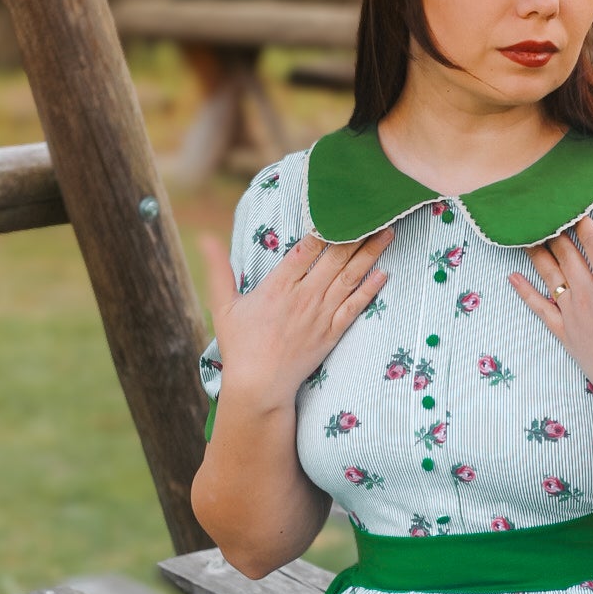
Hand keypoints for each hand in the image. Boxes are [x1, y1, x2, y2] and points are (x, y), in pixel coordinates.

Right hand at [197, 225, 393, 410]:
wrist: (260, 385)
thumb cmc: (240, 346)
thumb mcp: (223, 305)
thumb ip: (218, 269)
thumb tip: (205, 237)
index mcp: (278, 286)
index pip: (306, 249)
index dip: (325, 227)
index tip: (340, 208)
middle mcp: (304, 297)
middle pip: (335, 258)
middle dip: (357, 234)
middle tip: (376, 213)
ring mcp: (321, 315)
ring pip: (349, 278)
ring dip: (370, 255)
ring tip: (387, 234)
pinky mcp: (332, 333)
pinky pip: (354, 307)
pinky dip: (370, 290)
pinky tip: (383, 274)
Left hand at [507, 214, 592, 406]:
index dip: (584, 223)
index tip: (575, 207)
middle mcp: (588, 292)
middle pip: (567, 254)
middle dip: (557, 232)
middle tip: (546, 214)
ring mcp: (572, 312)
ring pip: (550, 275)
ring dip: (538, 253)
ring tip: (526, 235)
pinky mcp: (564, 332)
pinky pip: (539, 307)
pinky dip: (525, 291)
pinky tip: (512, 277)